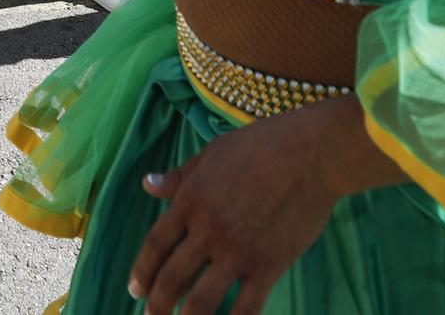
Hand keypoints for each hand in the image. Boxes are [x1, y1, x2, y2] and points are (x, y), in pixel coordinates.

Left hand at [129, 109, 343, 314]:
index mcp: (190, 202)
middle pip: (172, 277)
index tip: (134, 289)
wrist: (310, 154)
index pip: (156, 245)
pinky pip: (247, 307)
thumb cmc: (261, 145)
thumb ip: (180, 176)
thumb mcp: (211, 154)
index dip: (142, 271)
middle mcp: (207, 231)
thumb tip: (147, 184)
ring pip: (202, 299)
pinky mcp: (268, 266)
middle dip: (157, 303)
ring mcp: (237, 252)